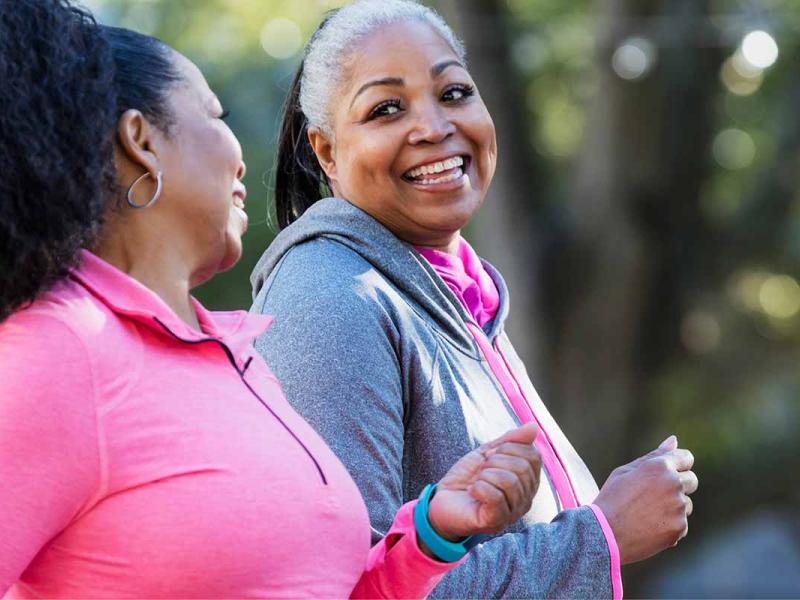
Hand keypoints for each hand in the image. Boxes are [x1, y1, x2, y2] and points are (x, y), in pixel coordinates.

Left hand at [426, 423, 541, 540]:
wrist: (442, 500)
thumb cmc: (467, 478)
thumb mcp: (487, 453)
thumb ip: (510, 441)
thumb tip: (534, 426)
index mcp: (527, 482)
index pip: (533, 456)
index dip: (509, 448)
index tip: (490, 455)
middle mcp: (525, 499)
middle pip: (522, 468)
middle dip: (495, 461)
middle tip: (481, 469)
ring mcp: (512, 512)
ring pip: (510, 482)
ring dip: (486, 474)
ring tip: (477, 481)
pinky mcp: (495, 521)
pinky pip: (496, 498)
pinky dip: (479, 488)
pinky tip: (472, 490)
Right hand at [593, 435, 697, 564]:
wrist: (604, 533)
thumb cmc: (612, 498)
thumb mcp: (626, 471)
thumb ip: (653, 456)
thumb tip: (673, 440)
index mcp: (659, 466)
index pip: (686, 457)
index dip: (678, 464)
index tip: (669, 472)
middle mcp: (673, 483)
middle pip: (692, 480)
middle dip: (679, 486)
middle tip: (654, 497)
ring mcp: (678, 507)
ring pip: (686, 504)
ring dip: (673, 508)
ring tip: (647, 515)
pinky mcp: (679, 527)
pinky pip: (682, 524)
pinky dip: (669, 526)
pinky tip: (649, 528)